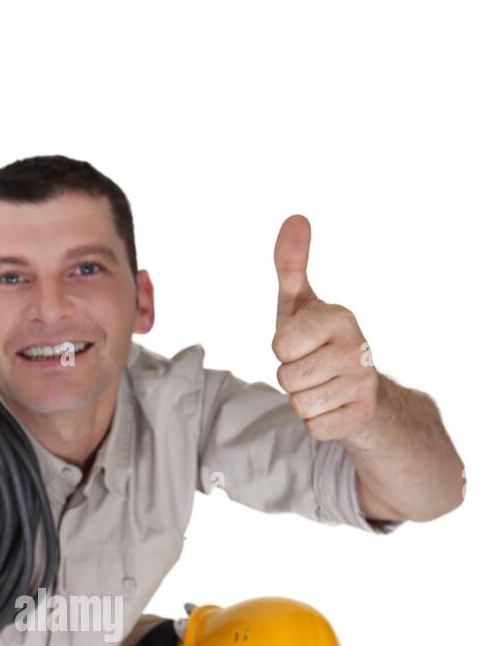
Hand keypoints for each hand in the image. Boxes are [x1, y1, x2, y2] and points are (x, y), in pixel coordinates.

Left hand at [271, 215, 378, 441]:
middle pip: (287, 377)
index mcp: (339, 317)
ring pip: (299, 405)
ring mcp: (364, 383)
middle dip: (291, 379)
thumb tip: (296, 217)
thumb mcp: (300, 304)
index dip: (283, 350)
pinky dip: (317, 423)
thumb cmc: (318, 342)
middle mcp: (358, 347)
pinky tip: (334, 407)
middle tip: (312, 369)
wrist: (361, 390)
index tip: (301, 345)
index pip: (281, 345)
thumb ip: (291, 265)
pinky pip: (315, 428)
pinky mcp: (362, 416)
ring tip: (322, 387)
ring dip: (303, 401)